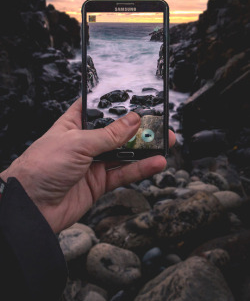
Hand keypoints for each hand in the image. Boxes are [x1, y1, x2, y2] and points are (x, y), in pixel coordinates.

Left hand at [1, 98, 175, 232]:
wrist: (31, 208)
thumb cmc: (42, 166)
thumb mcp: (78, 143)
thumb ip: (109, 134)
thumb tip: (133, 120)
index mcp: (74, 125)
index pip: (97, 109)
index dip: (115, 103)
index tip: (137, 98)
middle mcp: (85, 143)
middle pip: (116, 132)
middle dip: (138, 128)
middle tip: (159, 124)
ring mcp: (92, 163)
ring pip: (124, 153)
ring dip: (145, 149)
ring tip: (166, 142)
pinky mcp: (98, 183)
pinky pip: (123, 174)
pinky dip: (140, 169)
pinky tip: (156, 163)